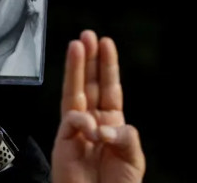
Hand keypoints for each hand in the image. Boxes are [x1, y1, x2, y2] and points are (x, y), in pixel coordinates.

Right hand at [51, 31, 144, 182]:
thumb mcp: (133, 160)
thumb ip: (125, 136)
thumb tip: (103, 125)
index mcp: (111, 123)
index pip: (108, 88)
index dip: (107, 66)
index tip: (106, 43)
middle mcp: (92, 121)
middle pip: (88, 83)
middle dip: (87, 59)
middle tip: (87, 35)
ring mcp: (76, 129)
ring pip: (74, 92)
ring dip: (75, 68)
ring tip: (77, 46)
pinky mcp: (63, 140)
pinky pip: (72, 120)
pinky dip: (81, 121)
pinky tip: (90, 128)